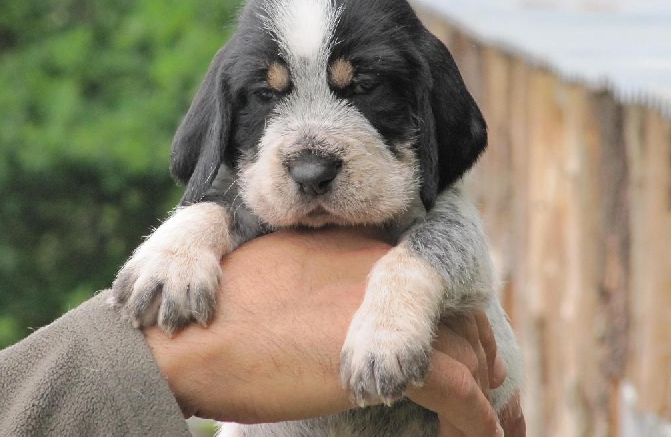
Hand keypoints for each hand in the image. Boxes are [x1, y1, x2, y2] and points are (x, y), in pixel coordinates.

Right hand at [144, 227, 519, 435]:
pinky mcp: (389, 358)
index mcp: (352, 252)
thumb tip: (336, 324)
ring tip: (483, 427)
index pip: (424, 287)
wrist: (187, 340)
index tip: (457, 355)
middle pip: (456, 316)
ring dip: (483, 395)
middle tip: (484, 397)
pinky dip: (479, 422)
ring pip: (468, 353)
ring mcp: (386, 312)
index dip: (447, 324)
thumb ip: (317, 290)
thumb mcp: (273, 281)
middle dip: (476, 358)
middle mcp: (379, 272)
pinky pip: (461, 393)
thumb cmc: (214, 320)